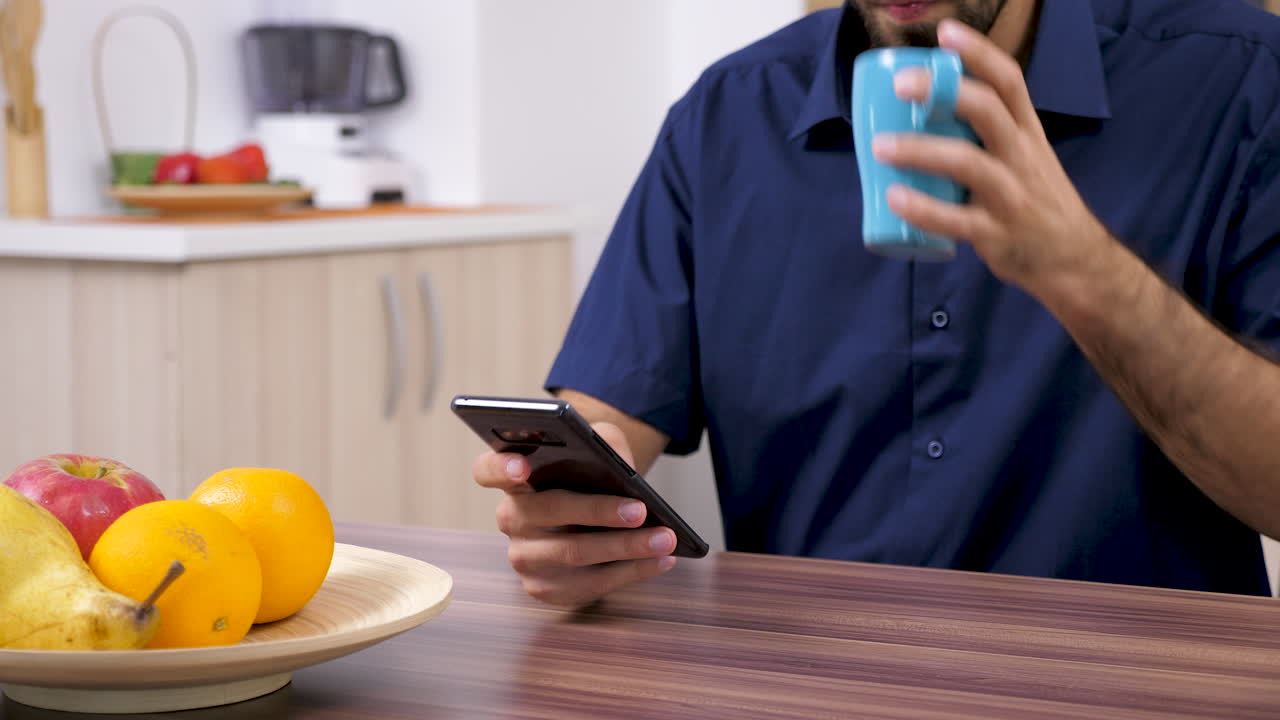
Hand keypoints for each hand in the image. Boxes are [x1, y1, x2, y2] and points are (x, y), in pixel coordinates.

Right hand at [472, 422, 677, 606]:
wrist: (600, 518)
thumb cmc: (596, 476)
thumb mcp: (599, 446)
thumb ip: (603, 442)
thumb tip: (618, 465)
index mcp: (513, 477)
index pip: (488, 469)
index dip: (501, 467)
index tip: (522, 466)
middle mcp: (511, 517)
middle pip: (548, 511)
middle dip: (597, 511)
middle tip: (639, 509)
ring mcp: (525, 557)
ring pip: (574, 553)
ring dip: (626, 547)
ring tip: (665, 538)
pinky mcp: (546, 589)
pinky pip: (592, 584)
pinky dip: (632, 571)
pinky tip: (662, 559)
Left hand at [870, 19, 1114, 294]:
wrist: (1072, 259)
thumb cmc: (1034, 201)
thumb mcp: (1023, 156)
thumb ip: (984, 135)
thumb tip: (924, 111)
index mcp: (1026, 132)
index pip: (1008, 81)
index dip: (978, 53)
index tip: (945, 32)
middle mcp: (1022, 156)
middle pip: (988, 110)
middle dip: (943, 91)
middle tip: (900, 84)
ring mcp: (1010, 195)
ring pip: (968, 163)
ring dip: (921, 150)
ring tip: (880, 145)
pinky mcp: (996, 234)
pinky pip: (956, 220)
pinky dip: (923, 209)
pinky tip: (893, 198)